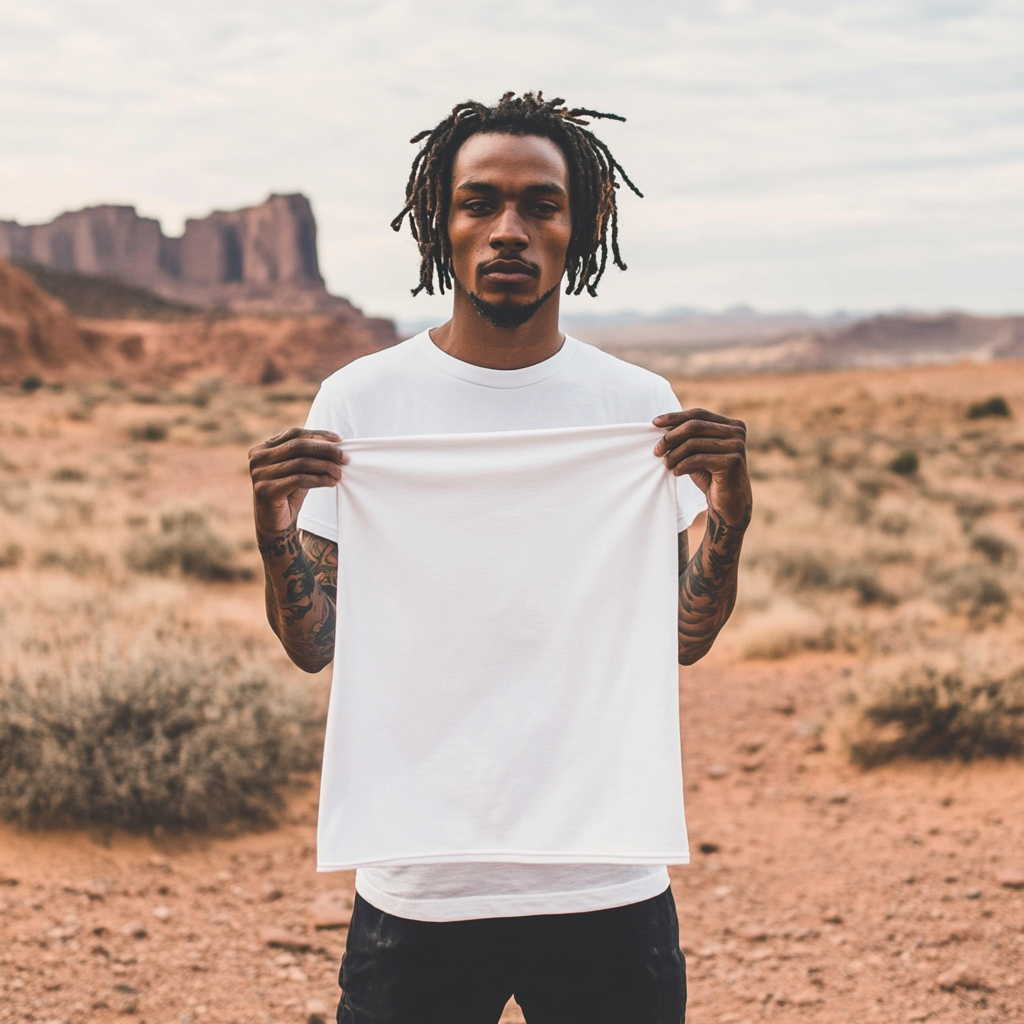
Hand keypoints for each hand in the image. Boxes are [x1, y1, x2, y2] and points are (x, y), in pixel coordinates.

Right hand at [248, 428, 345, 539]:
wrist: (274, 524)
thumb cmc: (288, 495)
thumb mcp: (296, 470)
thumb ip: (307, 456)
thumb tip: (336, 445)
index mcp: (262, 449)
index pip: (294, 434)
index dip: (318, 435)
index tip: (340, 440)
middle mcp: (257, 459)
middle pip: (298, 446)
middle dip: (326, 450)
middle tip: (345, 458)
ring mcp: (259, 474)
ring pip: (301, 462)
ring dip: (325, 466)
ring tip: (340, 473)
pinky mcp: (266, 490)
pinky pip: (299, 479)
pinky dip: (319, 479)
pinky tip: (331, 482)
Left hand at [653, 409, 751, 528]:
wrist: (728, 503)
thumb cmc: (711, 475)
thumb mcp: (698, 452)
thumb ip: (687, 436)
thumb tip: (661, 423)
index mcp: (731, 424)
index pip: (698, 413)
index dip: (675, 417)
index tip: (655, 423)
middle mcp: (737, 431)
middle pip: (694, 425)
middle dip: (671, 437)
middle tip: (657, 450)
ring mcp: (736, 446)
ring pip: (694, 442)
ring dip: (675, 454)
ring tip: (666, 464)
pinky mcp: (732, 462)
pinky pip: (698, 459)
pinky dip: (682, 465)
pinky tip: (676, 472)